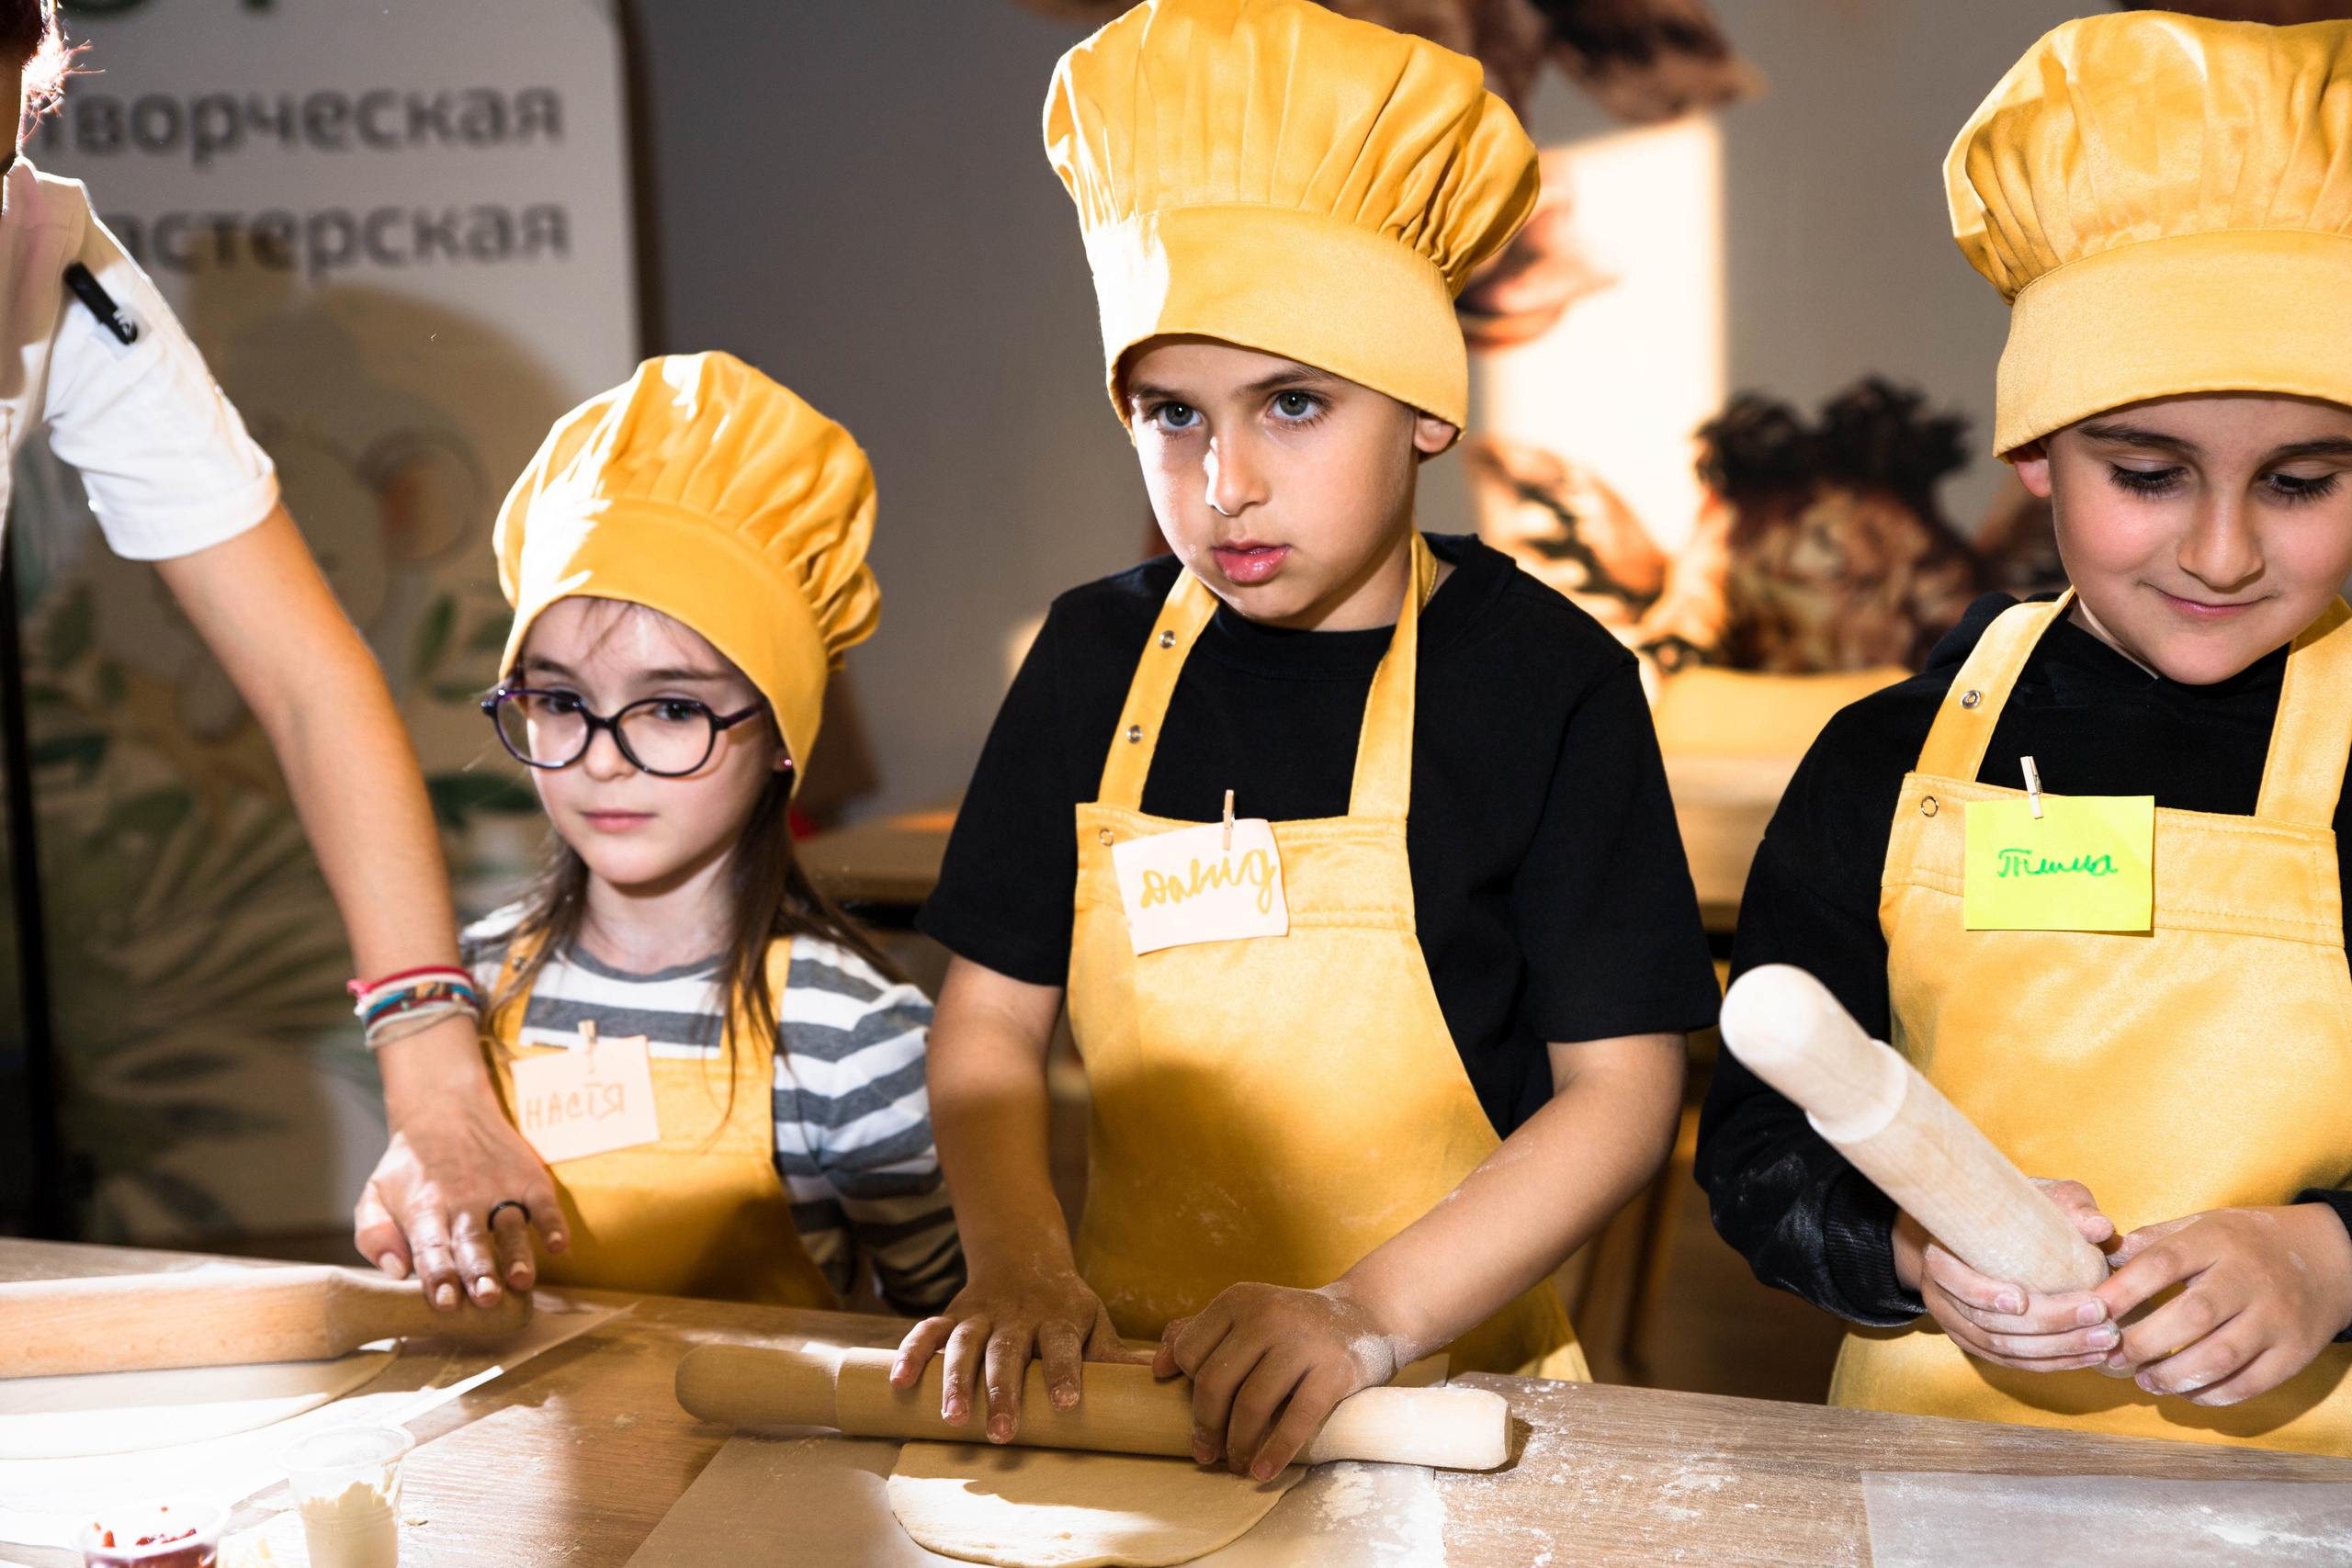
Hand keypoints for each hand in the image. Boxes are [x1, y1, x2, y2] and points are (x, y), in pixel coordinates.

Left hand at [354, 1015, 562, 1309]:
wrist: (447, 1107)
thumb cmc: (410, 1165)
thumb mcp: (375, 1194)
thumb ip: (374, 1235)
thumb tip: (395, 1271)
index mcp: (424, 1208)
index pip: (431, 1247)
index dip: (438, 1275)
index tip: (445, 1302)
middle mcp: (464, 1200)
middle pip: (473, 1242)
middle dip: (480, 1272)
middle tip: (486, 1299)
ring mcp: (500, 1189)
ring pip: (510, 1227)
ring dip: (517, 1254)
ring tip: (521, 1280)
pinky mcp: (528, 1179)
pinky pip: (545, 1204)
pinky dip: (553, 1224)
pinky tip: (558, 1246)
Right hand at [890, 1262, 1138, 1442]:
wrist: (1023, 1252)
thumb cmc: (1066, 1303)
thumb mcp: (1094, 1318)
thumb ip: (1112, 1353)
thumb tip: (1152, 1384)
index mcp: (1059, 1317)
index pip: (1063, 1345)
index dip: (1064, 1372)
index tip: (1066, 1404)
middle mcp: (1018, 1314)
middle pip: (1008, 1352)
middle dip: (1002, 1392)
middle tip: (1000, 1434)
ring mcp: (981, 1312)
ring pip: (965, 1344)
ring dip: (955, 1380)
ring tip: (951, 1420)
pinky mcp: (953, 1313)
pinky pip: (927, 1330)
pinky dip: (911, 1353)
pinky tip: (899, 1384)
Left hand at [1154, 1282, 1401, 1480]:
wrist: (1367, 1317)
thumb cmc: (1294, 1325)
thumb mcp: (1247, 1314)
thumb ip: (1198, 1333)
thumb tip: (1156, 1369)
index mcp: (1238, 1300)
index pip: (1190, 1352)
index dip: (1187, 1389)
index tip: (1196, 1414)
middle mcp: (1267, 1314)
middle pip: (1215, 1381)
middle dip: (1204, 1426)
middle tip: (1206, 1455)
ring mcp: (1303, 1342)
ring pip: (1251, 1404)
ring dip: (1238, 1445)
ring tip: (1237, 1466)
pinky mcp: (1334, 1370)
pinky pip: (1296, 1418)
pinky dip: (1276, 1451)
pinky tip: (1263, 1470)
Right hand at [1895, 1179, 2120, 1371]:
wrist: (1978, 1234)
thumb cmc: (2008, 1211)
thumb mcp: (2033, 1197)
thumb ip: (2066, 1205)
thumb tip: (2098, 1226)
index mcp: (1940, 1256)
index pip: (1954, 1281)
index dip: (1982, 1294)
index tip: (2022, 1298)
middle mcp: (1940, 1296)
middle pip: (1989, 1323)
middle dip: (2049, 1322)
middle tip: (2098, 1313)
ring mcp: (1958, 1325)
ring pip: (2005, 1349)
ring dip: (2059, 1348)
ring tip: (2104, 1338)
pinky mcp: (1979, 1344)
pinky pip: (2014, 1362)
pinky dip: (2053, 1362)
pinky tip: (2089, 1355)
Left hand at [2094, 1203, 2351, 1405]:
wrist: (2329, 1258)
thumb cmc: (2248, 1242)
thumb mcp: (2204, 1225)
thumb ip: (2154, 1240)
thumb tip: (2101, 1253)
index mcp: (2218, 1241)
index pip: (2162, 1262)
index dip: (2122, 1290)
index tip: (2091, 1311)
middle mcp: (2249, 1279)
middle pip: (2192, 1315)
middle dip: (2144, 1342)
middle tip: (2111, 1356)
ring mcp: (2276, 1318)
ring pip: (2221, 1357)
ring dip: (2174, 1376)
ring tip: (2144, 1380)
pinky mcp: (2295, 1352)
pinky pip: (2250, 1383)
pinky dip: (2212, 1395)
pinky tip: (2185, 1392)